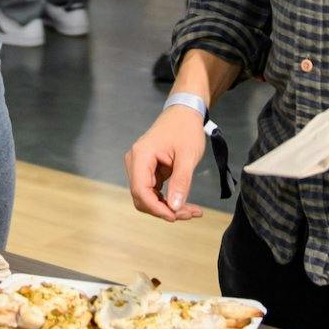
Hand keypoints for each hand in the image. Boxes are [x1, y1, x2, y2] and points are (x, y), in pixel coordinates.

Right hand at [125, 107, 208, 221]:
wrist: (184, 112)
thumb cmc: (186, 129)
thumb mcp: (188, 156)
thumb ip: (181, 182)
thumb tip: (175, 208)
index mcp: (141, 156)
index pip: (140, 190)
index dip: (156, 208)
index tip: (176, 216)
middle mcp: (135, 162)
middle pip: (142, 197)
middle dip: (164, 210)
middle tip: (191, 213)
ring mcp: (140, 166)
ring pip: (147, 197)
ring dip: (167, 207)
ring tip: (192, 211)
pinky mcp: (147, 170)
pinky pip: (153, 192)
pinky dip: (168, 200)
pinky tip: (186, 203)